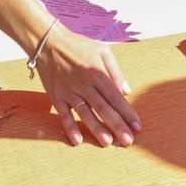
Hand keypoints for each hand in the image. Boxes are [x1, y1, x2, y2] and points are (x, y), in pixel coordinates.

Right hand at [36, 29, 141, 146]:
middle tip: (127, 141)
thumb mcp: (102, 51)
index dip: (127, 113)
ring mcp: (69, 91)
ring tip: (108, 143)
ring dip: (96, 129)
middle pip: (103, 108)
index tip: (137, 127)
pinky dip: (70, 127)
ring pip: (85, 113)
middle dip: (117, 126)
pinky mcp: (56, 96)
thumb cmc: (78, 46)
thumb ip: (115, 71)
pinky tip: (77, 140)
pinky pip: (63, 114)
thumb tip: (127, 91)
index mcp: (97, 73)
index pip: (116, 97)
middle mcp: (84, 84)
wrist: (48, 42)